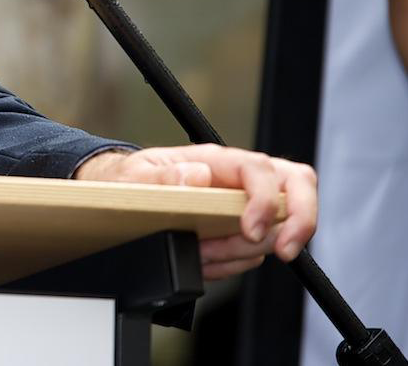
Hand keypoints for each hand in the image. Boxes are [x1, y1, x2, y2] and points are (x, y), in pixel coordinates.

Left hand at [74, 143, 317, 280]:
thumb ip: (162, 176)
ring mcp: (245, 205)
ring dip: (243, 252)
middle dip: (299, 222)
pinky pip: (256, 252)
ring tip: (203, 252)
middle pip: (297, 186)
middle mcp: (237, 179)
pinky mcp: (242, 229)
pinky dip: (232, 263)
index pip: (260, 170)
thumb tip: (196, 176)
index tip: (250, 229)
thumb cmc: (130, 180)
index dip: (266, 200)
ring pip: (277, 229)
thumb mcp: (134, 176)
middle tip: (281, 251)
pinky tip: (205, 258)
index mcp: (214, 160)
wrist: (124, 197)